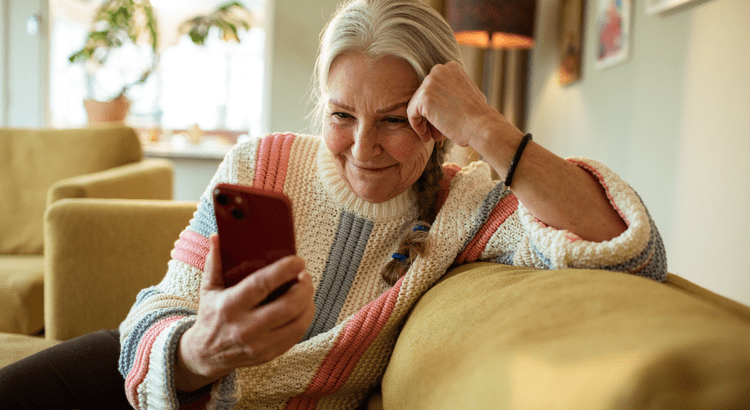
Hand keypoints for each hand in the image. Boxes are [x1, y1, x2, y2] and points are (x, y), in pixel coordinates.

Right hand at [175, 235, 314, 391]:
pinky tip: (303, 307)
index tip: (298, 261)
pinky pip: (296, 336)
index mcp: (230, 306)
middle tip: (306, 276)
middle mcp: (245, 327)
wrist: (205, 355)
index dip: (284, 271)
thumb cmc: (211, 315)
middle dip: (304, 288)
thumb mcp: (208, 288)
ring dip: (308, 303)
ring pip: (297, 323)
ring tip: (306, 290)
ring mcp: (258, 344)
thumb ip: (215, 262)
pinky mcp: (268, 355)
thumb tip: (217, 236)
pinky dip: (305, 319)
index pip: (262, 284)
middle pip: (287, 306)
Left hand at [407, 61, 522, 148]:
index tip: (443, 121)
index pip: (433, 88)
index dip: (436, 108)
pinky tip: (427, 137)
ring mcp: (430, 82)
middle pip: (423, 96)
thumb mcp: (468, 93)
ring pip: (416, 106)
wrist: (482, 126)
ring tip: (435, 136)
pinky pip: (412, 114)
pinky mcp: (424, 97)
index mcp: (450, 67)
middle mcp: (439, 70)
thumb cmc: (478, 117)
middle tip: (438, 133)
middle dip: (429, 116)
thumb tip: (442, 95)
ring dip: (425, 123)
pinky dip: (417, 127)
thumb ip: (453, 89)